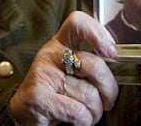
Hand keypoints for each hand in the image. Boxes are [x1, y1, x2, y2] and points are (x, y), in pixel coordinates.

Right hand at [9, 11, 117, 125]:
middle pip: (94, 64)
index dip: (98, 34)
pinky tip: (75, 120)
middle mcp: (51, 55)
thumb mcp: (69, 68)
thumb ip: (89, 59)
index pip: (77, 23)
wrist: (25, 112)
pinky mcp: (39, 97)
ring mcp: (43, 75)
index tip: (111, 52)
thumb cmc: (53, 90)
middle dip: (109, 89)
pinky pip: (78, 111)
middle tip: (107, 100)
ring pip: (89, 94)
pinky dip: (84, 121)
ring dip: (95, 111)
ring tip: (86, 112)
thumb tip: (114, 56)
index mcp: (60, 44)